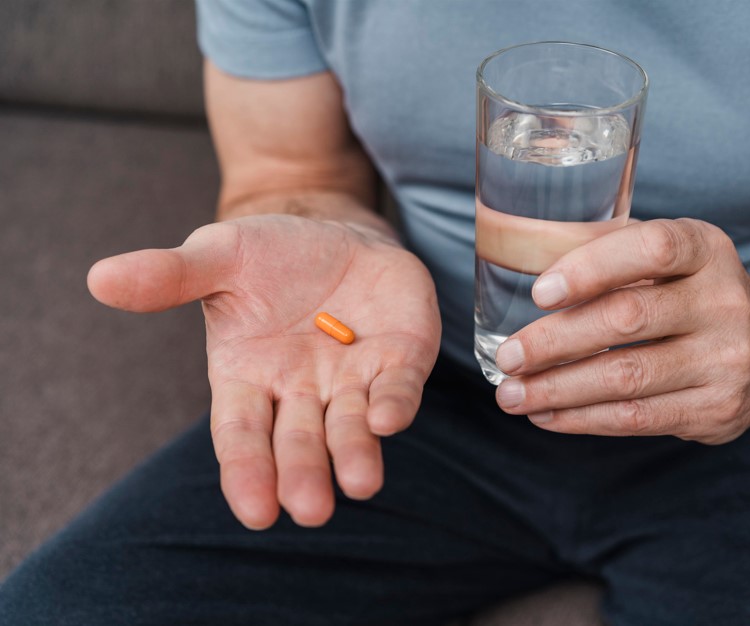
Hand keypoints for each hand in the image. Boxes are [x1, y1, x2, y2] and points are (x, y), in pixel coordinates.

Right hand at [88, 214, 440, 527]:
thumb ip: (170, 276)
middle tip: (311, 509)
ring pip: (351, 426)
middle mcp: (301, 391)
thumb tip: (99, 278)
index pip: (241, 435)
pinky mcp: (400, 359)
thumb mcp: (218, 256)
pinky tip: (390, 418)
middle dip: (304, 474)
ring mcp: (353, 379)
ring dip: (355, 454)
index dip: (247, 472)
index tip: (256, 512)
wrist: (335, 232)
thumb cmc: (269, 255)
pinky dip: (396, 404)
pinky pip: (399, 387)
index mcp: (248, 378)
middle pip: (299, 442)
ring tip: (360, 483)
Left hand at [494, 218, 749, 443]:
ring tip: (512, 395)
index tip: (540, 293)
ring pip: (627, 378)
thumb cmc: (696, 294)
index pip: (651, 248)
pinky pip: (637, 419)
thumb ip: (613, 253)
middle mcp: (724, 301)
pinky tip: (547, 415)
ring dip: (558, 390)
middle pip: (628, 319)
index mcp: (706, 249)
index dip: (591, 268)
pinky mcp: (718, 409)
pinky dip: (583, 419)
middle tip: (509, 357)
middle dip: (555, 341)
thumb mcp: (674, 257)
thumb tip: (522, 263)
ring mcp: (726, 360)